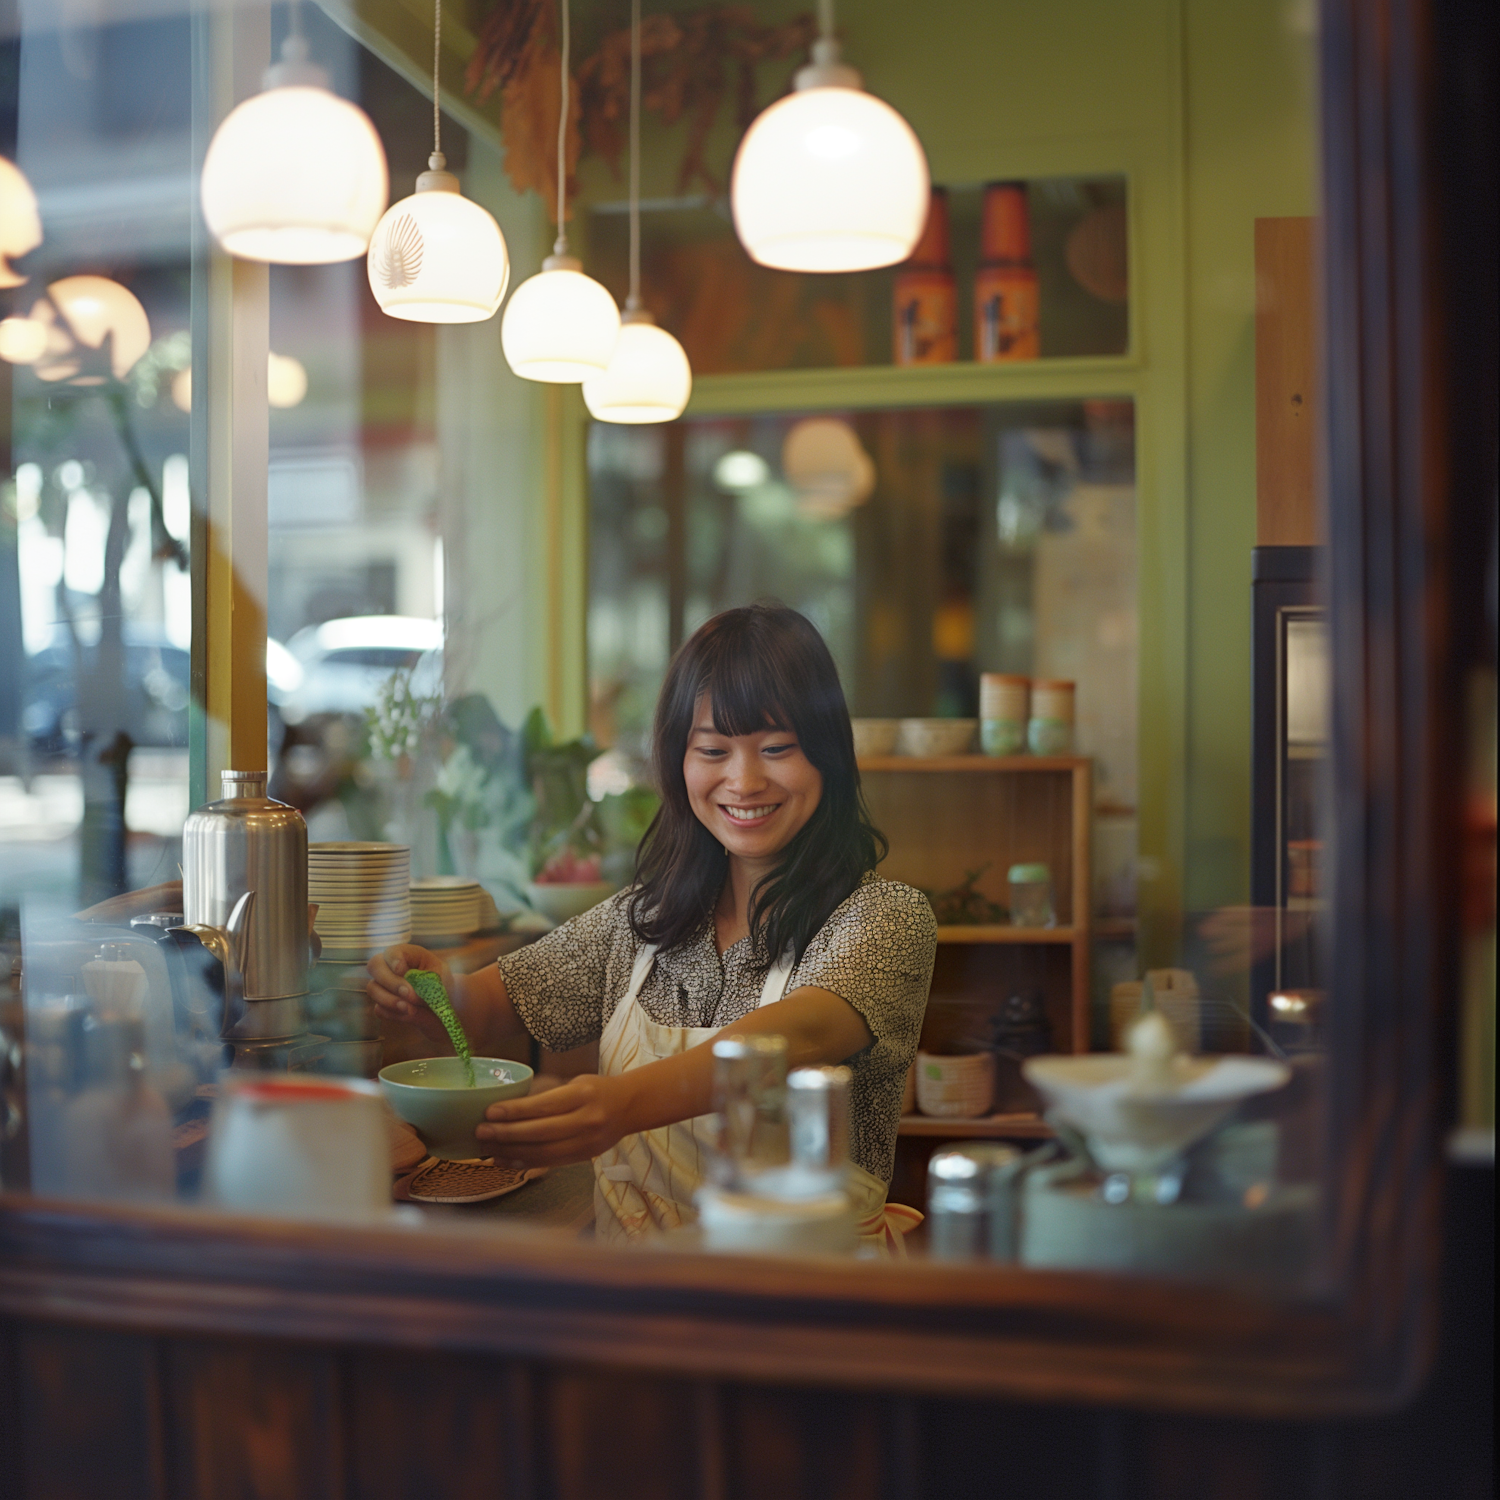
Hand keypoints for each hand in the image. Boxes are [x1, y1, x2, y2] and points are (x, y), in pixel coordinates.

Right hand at [367, 944, 455, 1045]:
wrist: (446, 1008)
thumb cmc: (443, 986)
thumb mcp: (441, 980)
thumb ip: (426, 985)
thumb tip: (409, 998)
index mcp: (407, 954)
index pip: (391, 951)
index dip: (393, 959)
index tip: (402, 970)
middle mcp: (390, 967)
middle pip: (374, 966)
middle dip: (391, 981)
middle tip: (409, 994)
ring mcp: (383, 986)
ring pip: (373, 989)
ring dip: (390, 1000)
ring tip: (410, 1008)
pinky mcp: (383, 1005)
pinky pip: (379, 1009)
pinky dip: (393, 1013)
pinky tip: (408, 1014)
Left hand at [476, 1072, 631, 1167]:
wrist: (630, 1107)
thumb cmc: (598, 1090)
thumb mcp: (576, 1083)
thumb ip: (548, 1097)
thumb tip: (509, 1109)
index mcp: (583, 1095)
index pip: (544, 1106)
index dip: (515, 1111)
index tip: (489, 1113)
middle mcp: (586, 1120)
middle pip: (540, 1132)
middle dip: (506, 1135)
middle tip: (480, 1133)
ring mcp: (586, 1143)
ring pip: (542, 1152)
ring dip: (511, 1152)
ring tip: (486, 1149)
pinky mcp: (584, 1157)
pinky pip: (549, 1162)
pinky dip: (524, 1163)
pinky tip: (504, 1160)